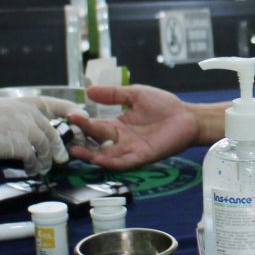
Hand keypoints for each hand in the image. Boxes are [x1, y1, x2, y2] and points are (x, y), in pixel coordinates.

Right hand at [0, 96, 81, 172]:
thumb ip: (16, 117)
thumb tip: (34, 130)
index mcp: (18, 102)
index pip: (52, 103)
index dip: (69, 111)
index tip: (79, 119)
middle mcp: (22, 111)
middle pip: (52, 129)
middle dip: (61, 145)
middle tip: (64, 158)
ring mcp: (19, 126)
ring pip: (46, 144)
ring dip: (47, 159)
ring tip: (43, 167)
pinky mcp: (15, 143)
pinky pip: (34, 157)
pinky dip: (35, 166)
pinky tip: (32, 170)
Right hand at [67, 84, 197, 170]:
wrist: (187, 117)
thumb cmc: (164, 106)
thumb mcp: (134, 95)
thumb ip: (112, 94)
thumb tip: (88, 91)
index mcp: (116, 125)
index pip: (94, 126)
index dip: (81, 123)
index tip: (70, 117)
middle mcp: (120, 140)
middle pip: (95, 144)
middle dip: (80, 143)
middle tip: (66, 139)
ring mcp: (130, 150)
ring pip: (105, 157)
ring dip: (90, 155)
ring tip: (76, 151)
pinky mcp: (142, 157)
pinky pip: (123, 163)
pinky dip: (110, 162)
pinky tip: (99, 159)